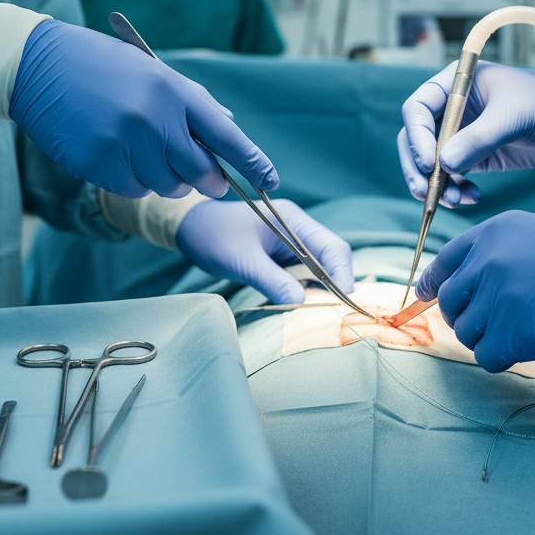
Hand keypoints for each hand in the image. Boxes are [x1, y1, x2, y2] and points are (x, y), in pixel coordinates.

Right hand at [9, 20, 275, 198]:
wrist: (38, 65)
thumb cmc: (101, 66)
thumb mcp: (152, 72)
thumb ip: (191, 103)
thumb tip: (228, 128)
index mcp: (173, 89)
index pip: (225, 134)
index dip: (252, 162)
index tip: (271, 181)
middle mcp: (154, 117)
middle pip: (200, 170)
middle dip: (208, 180)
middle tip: (209, 182)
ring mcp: (125, 142)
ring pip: (167, 186)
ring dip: (164, 179)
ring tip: (144, 151)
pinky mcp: (98, 163)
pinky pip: (132, 189)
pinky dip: (131, 181)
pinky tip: (115, 154)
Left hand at [176, 200, 354, 304]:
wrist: (192, 228)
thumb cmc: (214, 237)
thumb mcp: (242, 261)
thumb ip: (271, 280)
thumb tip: (301, 302)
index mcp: (293, 220)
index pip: (332, 247)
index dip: (341, 274)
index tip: (342, 300)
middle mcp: (298, 230)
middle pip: (332, 258)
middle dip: (336, 284)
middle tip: (335, 313)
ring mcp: (292, 243)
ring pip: (320, 269)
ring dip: (322, 290)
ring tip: (321, 314)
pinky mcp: (283, 257)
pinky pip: (304, 275)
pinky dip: (307, 291)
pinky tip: (303, 306)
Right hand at [398, 62, 534, 206]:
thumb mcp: (514, 117)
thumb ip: (480, 138)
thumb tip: (444, 165)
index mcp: (455, 84)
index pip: (418, 108)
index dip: (417, 137)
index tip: (430, 163)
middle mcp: (451, 108)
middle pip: (415, 138)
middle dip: (418, 167)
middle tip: (427, 193)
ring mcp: (460, 133)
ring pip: (430, 162)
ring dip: (435, 184)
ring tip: (453, 201)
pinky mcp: (473, 155)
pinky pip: (451, 176)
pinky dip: (454, 190)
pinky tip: (471, 197)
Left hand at [416, 210, 534, 371]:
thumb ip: (501, 253)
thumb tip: (475, 282)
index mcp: (493, 232)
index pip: (445, 262)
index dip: (434, 283)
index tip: (427, 296)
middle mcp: (487, 261)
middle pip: (451, 302)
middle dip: (467, 316)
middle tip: (494, 324)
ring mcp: (497, 296)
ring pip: (466, 332)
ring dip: (489, 338)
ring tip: (523, 332)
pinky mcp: (512, 332)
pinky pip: (488, 356)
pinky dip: (504, 358)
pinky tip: (529, 347)